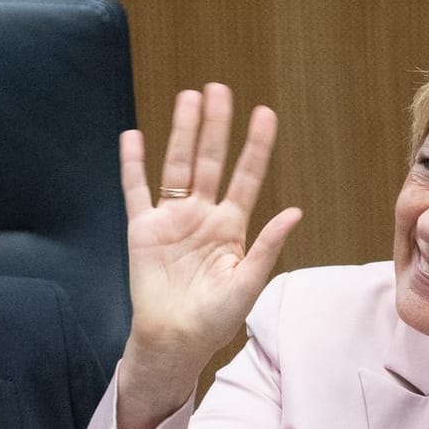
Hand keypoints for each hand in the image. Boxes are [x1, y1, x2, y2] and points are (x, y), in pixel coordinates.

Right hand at [114, 84, 299, 428]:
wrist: (175, 340)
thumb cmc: (215, 318)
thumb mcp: (249, 283)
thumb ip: (268, 246)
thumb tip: (295, 211)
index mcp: (232, 226)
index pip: (247, 175)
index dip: (256, 145)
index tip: (265, 113)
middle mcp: (203, 215)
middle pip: (210, 160)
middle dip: (216, 125)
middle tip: (219, 88)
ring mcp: (172, 219)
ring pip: (176, 165)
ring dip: (181, 132)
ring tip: (189, 98)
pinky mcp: (142, 230)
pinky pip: (136, 190)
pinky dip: (133, 163)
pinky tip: (134, 136)